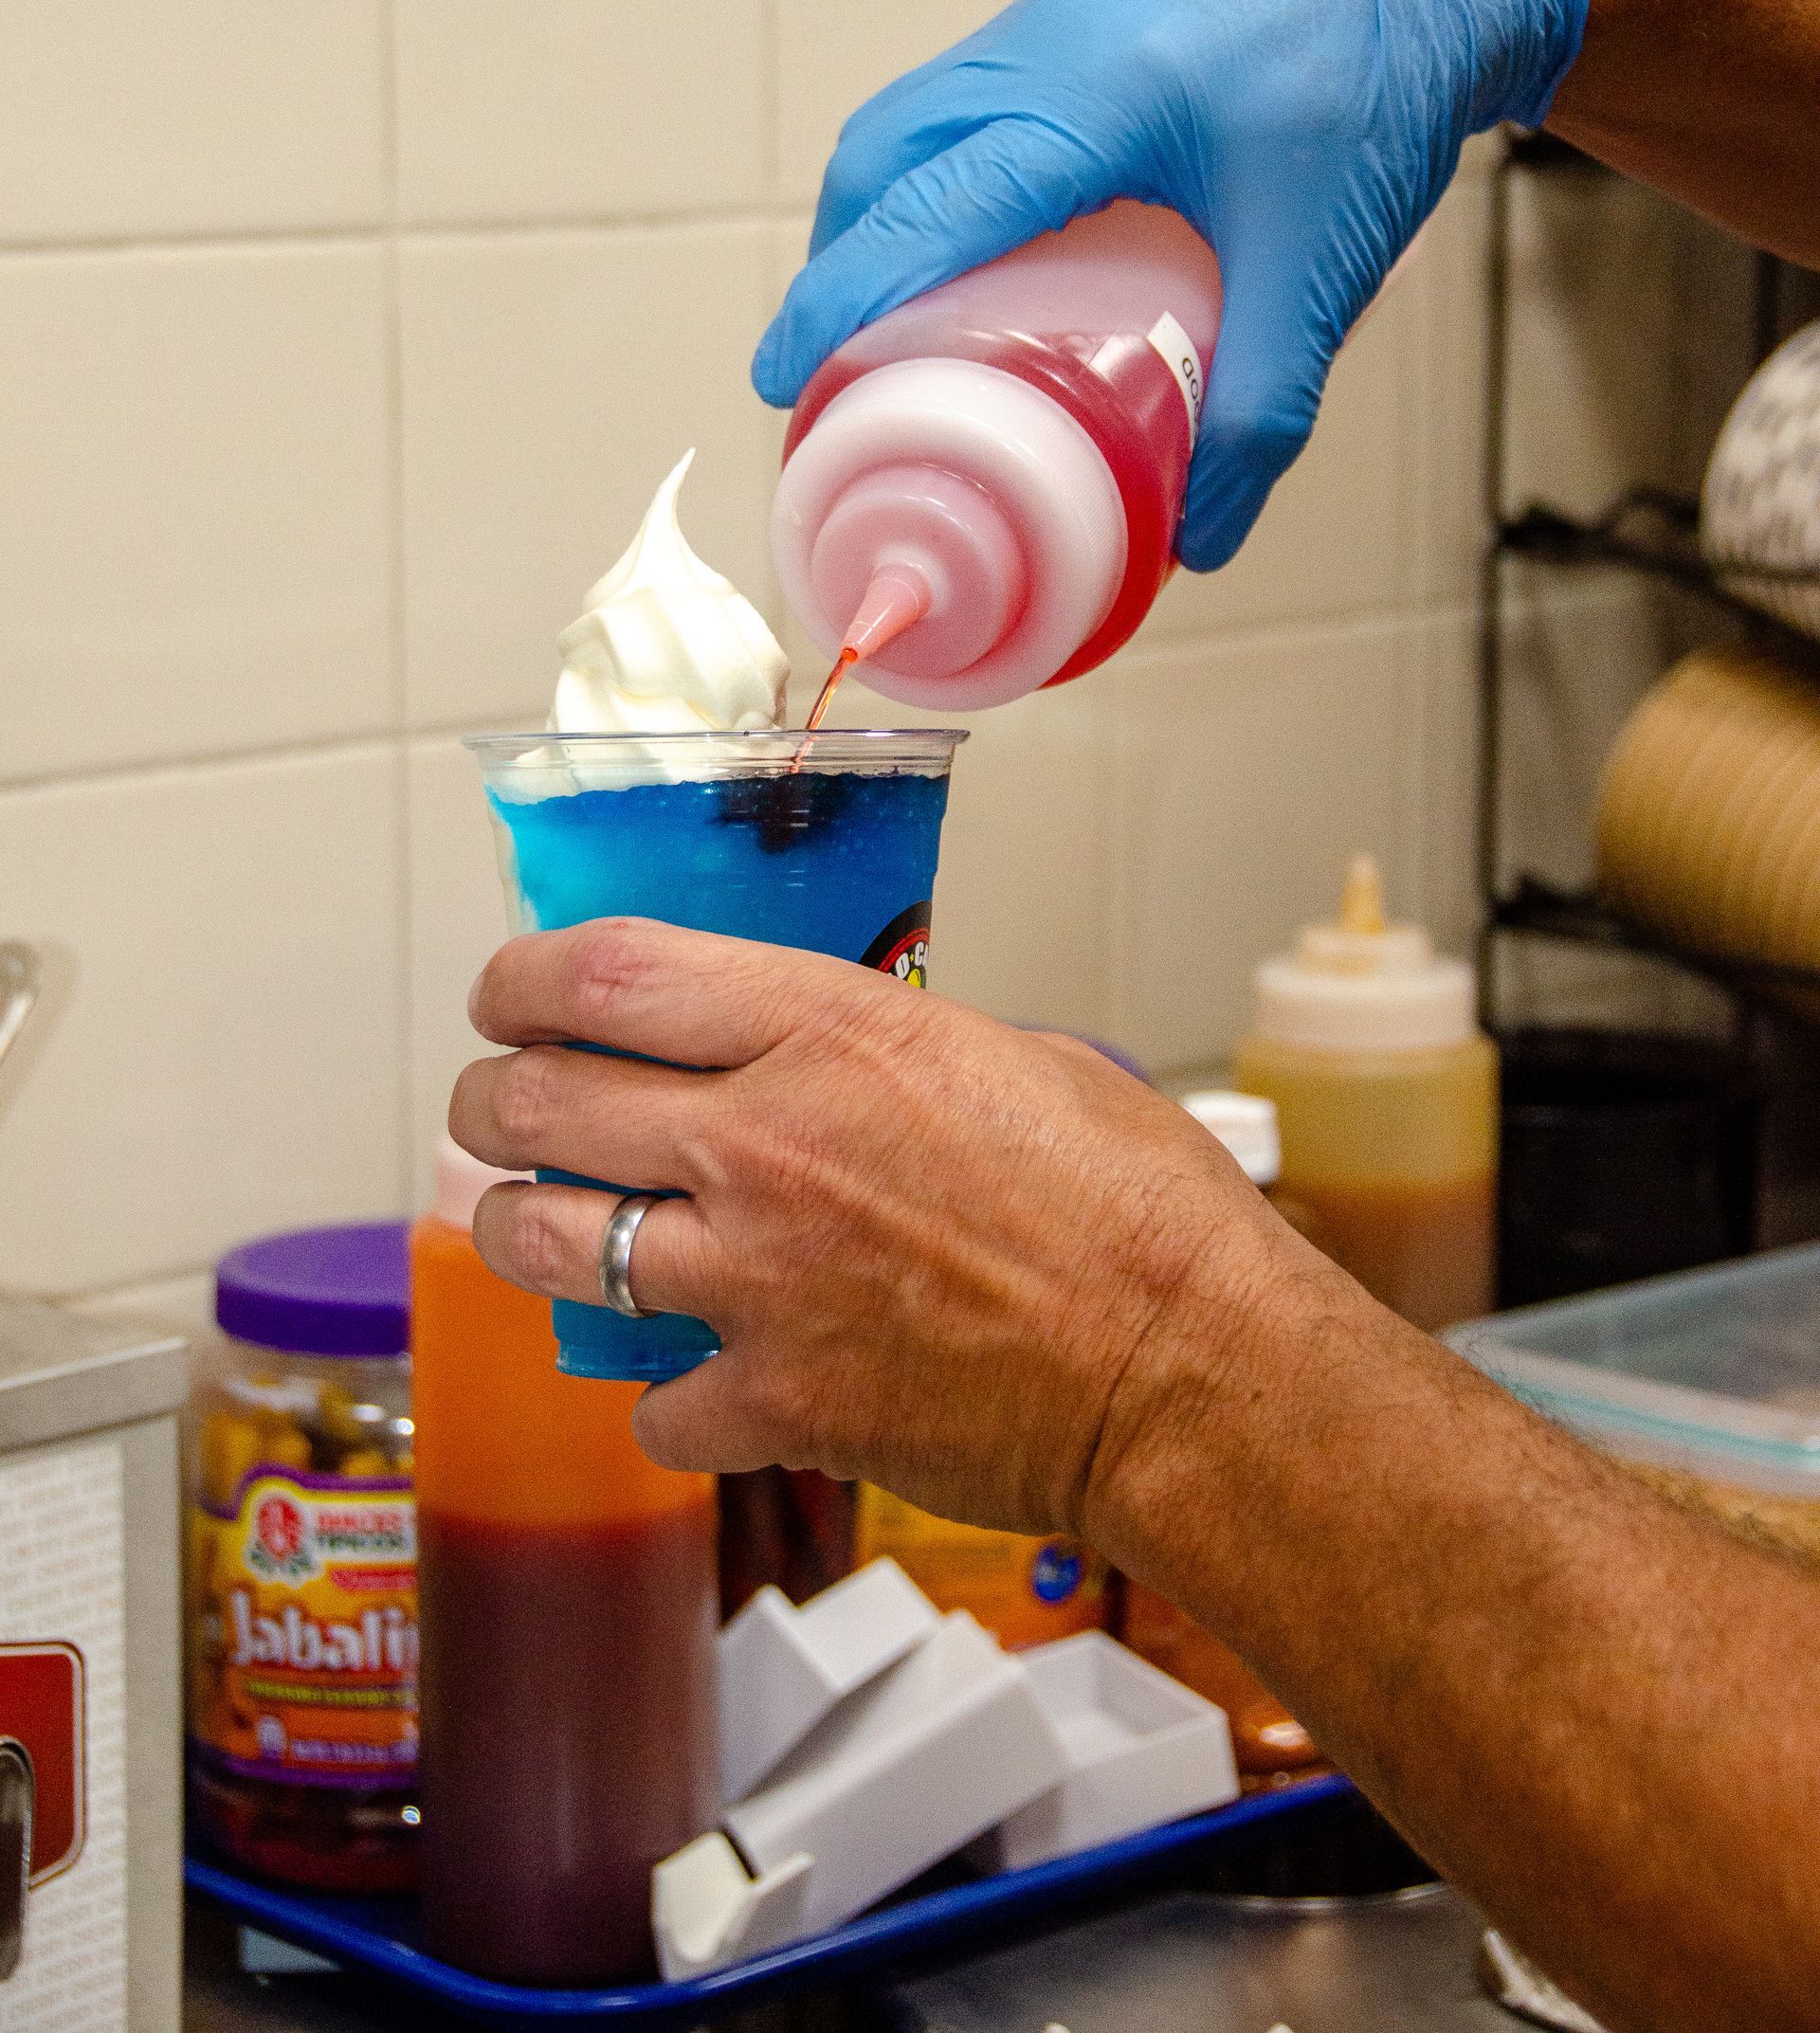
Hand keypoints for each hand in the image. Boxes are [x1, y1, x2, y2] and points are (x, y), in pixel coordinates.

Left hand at [449, 917, 1289, 1537]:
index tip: (507, 992)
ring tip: (537, 1226)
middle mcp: (765, 1144)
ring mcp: (756, 1281)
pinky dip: (662, 1392)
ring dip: (522, 1229)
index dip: (522, 976)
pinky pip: (649, 1400)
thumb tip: (825, 1056)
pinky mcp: (776, 1403)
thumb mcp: (1013, 1055)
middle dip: (492, 1100)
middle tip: (498, 1106)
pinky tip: (695, 1377)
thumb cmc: (1139, 1210)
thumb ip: (883, 1047)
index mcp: (830, 1031)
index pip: (605, 973)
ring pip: (547, 1243)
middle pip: (539, 1102)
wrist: (1189, 1375)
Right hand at [753, 0, 1585, 569]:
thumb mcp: (1319, 267)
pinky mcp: (1076, 14)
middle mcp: (1051, 40)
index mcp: (1098, 93)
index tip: (780, 378)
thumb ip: (1264, 409)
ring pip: (912, 118)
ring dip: (881, 217)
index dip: (840, 298)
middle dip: (841, 264)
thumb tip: (1199, 534)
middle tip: (834, 369)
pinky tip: (974, 245)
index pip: (925, 205)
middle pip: (884, 156)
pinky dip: (934, 177)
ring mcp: (1056, 15)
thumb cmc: (1384, 86)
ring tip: (892, 320)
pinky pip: (963, 98)